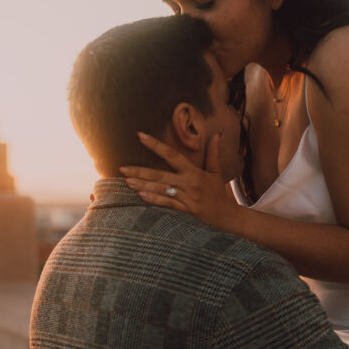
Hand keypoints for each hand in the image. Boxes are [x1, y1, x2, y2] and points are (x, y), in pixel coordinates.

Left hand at [120, 132, 238, 229]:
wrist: (227, 215)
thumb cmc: (218, 193)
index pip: (172, 155)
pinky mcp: (186, 210)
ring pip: (161, 189)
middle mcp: (189, 183)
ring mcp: (186, 197)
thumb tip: (216, 133)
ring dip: (143, 184)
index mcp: (194, 171)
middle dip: (140, 170)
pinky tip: (140, 195)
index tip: (140, 135)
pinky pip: (167, 203)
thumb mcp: (216, 171)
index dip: (155, 145)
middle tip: (122, 167)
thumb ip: (213, 152)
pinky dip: (154, 199)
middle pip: (161, 174)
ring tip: (126, 180)